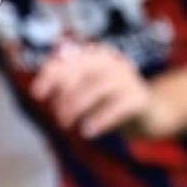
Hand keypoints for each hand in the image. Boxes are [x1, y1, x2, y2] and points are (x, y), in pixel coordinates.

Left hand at [32, 41, 176, 139]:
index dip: (49, 76)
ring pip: (96, 88)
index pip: (67, 59)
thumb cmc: (106, 101)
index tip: (37, 95)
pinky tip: (87, 131)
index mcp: (96, 54)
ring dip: (76, 108)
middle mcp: (113, 61)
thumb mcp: (84, 90)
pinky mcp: (140, 98)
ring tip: (67, 125)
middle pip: (80, 73)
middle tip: (59, 118)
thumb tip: (37, 91)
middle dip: (63, 96)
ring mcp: (129, 78)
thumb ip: (63, 86)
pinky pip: (115, 107)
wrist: (149, 115)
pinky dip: (98, 119)